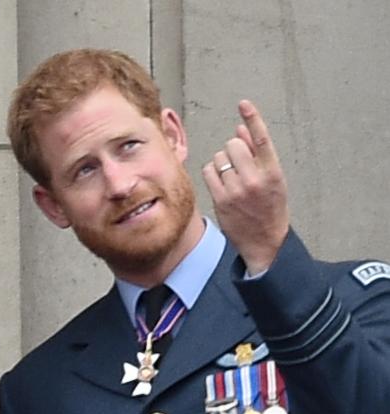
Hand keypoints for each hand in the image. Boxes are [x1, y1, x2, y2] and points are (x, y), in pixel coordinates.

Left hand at [202, 100, 289, 274]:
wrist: (265, 241)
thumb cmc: (270, 207)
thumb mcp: (273, 179)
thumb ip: (258, 154)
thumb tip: (241, 129)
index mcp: (273, 172)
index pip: (262, 139)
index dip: (253, 119)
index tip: (243, 104)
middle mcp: (255, 179)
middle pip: (233, 145)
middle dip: (233, 150)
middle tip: (238, 165)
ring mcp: (236, 190)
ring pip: (219, 158)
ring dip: (222, 162)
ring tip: (232, 177)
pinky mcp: (221, 199)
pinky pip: (208, 172)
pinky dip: (212, 173)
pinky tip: (220, 182)